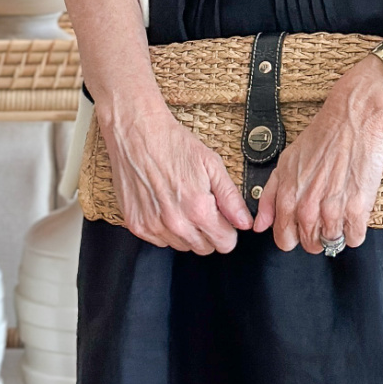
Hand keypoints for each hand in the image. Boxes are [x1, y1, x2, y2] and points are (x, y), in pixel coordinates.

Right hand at [102, 97, 252, 253]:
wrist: (138, 134)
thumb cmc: (174, 144)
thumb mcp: (211, 164)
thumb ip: (231, 198)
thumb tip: (245, 222)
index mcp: (198, 208)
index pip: (225, 243)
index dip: (228, 230)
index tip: (223, 217)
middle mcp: (175, 223)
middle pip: (204, 248)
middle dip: (208, 231)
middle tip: (202, 205)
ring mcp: (153, 227)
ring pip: (182, 246)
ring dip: (187, 231)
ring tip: (181, 202)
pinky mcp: (137, 226)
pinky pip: (160, 241)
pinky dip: (165, 228)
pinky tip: (165, 205)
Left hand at [254, 58, 382, 253]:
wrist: (351, 121)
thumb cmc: (320, 138)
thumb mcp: (285, 163)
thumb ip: (269, 197)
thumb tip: (260, 225)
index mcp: (289, 199)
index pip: (284, 241)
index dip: (294, 235)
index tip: (302, 226)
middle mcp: (308, 209)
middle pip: (310, 245)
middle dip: (316, 234)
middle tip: (325, 213)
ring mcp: (333, 212)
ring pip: (332, 243)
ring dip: (337, 230)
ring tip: (341, 207)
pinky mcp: (358, 210)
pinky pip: (355, 239)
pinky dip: (355, 229)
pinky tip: (354, 209)